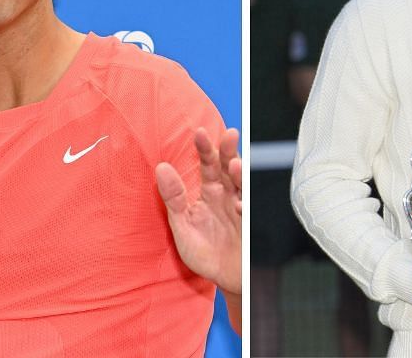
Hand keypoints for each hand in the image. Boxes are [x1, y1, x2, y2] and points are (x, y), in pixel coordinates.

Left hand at [155, 127, 241, 294]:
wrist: (226, 279)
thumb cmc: (204, 253)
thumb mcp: (182, 226)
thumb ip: (173, 198)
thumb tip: (161, 168)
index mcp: (210, 192)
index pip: (208, 165)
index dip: (204, 149)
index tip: (199, 132)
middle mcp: (227, 196)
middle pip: (229, 167)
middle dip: (229, 150)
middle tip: (229, 134)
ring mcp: (241, 208)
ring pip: (243, 184)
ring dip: (241, 174)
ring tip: (234, 164)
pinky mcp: (251, 223)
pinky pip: (250, 210)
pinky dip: (246, 206)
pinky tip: (240, 205)